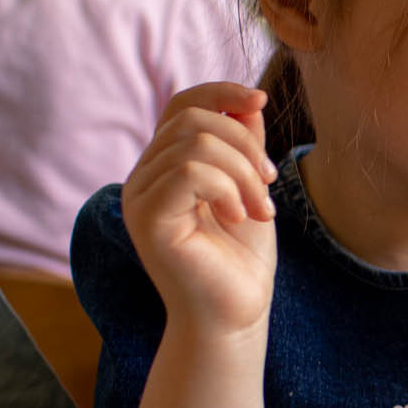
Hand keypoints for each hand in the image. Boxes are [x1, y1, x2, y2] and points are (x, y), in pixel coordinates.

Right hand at [122, 83, 278, 336]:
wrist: (235, 314)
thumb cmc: (241, 258)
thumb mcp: (250, 188)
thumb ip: (244, 145)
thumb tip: (249, 101)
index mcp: (165, 166)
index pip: (182, 104)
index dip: (220, 92)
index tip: (261, 100)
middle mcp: (144, 177)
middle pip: (193, 120)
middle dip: (244, 145)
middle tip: (268, 185)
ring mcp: (140, 197)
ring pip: (195, 144)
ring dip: (242, 173)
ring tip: (260, 211)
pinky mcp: (146, 219)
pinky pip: (189, 173)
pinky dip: (226, 189)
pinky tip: (239, 218)